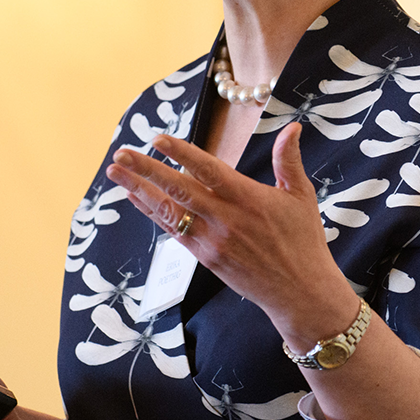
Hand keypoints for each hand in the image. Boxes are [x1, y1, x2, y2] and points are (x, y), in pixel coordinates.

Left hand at [106, 124, 359, 349]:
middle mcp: (225, 218)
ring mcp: (212, 239)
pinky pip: (173, 231)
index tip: (158, 139)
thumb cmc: (304, 241)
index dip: (182, 154)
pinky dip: (152, 213)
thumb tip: (292, 126)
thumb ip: (288, 160)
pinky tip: (135, 198)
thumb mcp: (301, 196)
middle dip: (146, 169)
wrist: (299, 292)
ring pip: (169, 210)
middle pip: (179, 188)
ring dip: (139, 190)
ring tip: (115, 172)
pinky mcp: (206, 257)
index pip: (208, 169)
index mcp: (248, 198)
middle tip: (121, 153)